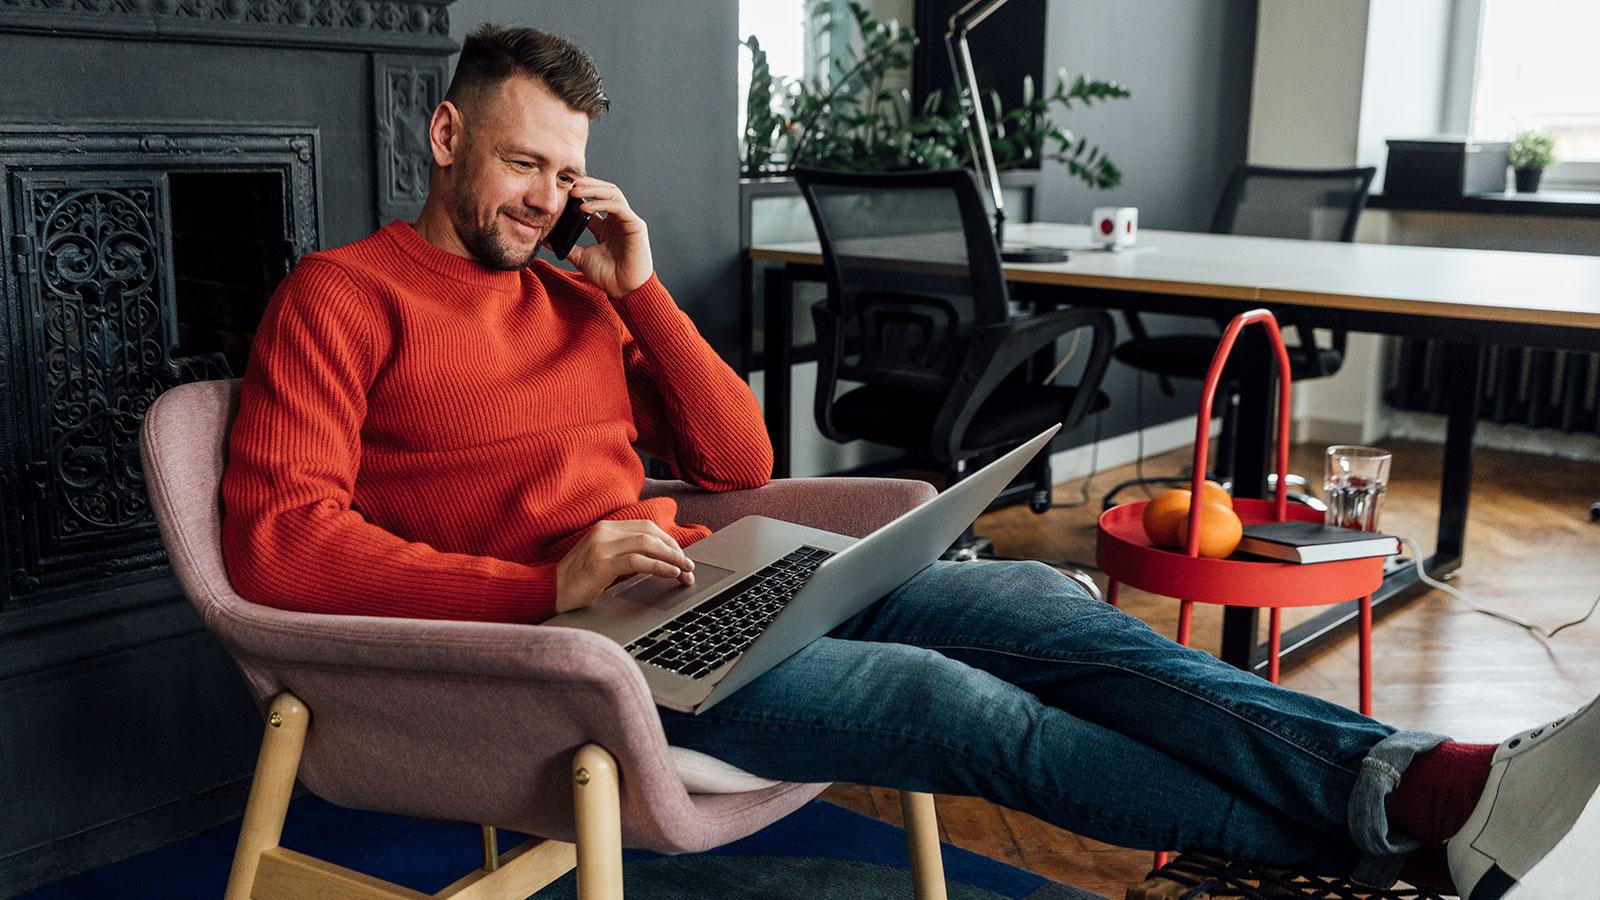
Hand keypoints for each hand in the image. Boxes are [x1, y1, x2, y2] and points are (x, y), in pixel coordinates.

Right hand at [554, 519, 693, 612]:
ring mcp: (602, 546)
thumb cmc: (577, 580)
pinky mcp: (602, 563)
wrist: (550, 591)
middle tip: (689, 565)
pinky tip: (671, 574)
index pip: (646, 527)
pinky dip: (659, 566)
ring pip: (648, 544)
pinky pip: (639, 561)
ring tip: (685, 571)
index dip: (668, 540)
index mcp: (605, 527)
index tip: (681, 555)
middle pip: (650, 533)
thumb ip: (624, 553)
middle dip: (674, 549)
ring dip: (672, 558)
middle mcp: (605, 531)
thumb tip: (657, 559)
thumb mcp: (602, 559)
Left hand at [562, 176, 652, 299]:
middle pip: (604, 191)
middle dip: (587, 185)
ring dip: (593, 190)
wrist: (625, 290)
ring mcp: (627, 220)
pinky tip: (585, 207)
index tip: (562, 192)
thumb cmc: (608, 276)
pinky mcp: (635, 225)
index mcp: (606, 226)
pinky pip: (618, 206)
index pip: (594, 201)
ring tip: (575, 191)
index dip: (580, 194)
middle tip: (568, 184)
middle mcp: (617, 220)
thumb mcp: (582, 258)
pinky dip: (601, 203)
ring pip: (612, 193)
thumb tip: (547, 240)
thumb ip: (568, 246)